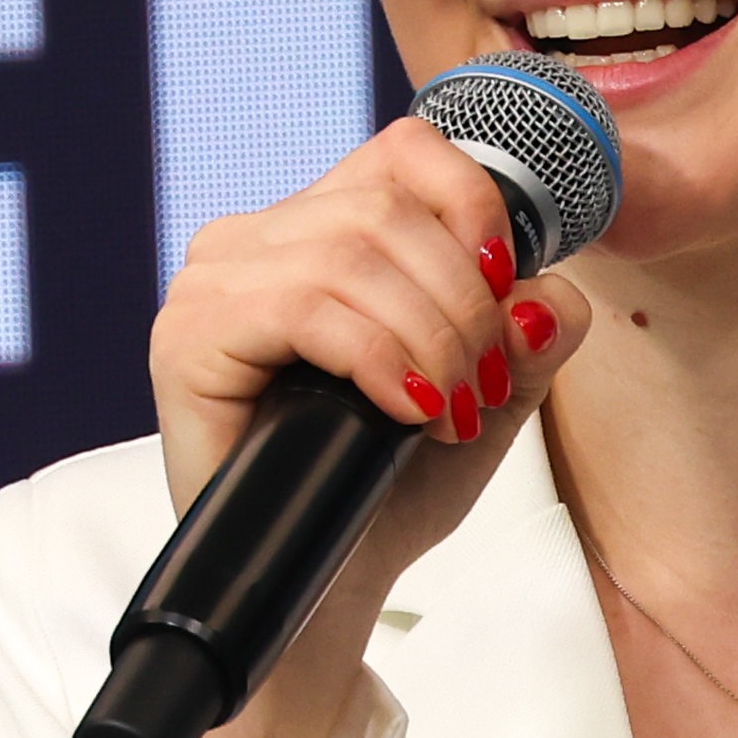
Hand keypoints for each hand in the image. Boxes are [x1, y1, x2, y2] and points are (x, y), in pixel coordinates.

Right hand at [149, 123, 595, 737]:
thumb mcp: (487, 401)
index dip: (473, 204)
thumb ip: (527, 339)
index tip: (509, 287)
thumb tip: (552, 294)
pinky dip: (377, 356)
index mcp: (319, 229)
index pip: (403, 151)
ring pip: (352, 252)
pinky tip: (405, 410)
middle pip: (387, 207)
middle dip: (464, 301)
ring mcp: (210, 284)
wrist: (327, 587)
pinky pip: (302, 306)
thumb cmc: (390, 490)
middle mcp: (255, 241)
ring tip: (450, 413)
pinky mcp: (185, 339)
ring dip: (431, 337)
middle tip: (482, 386)